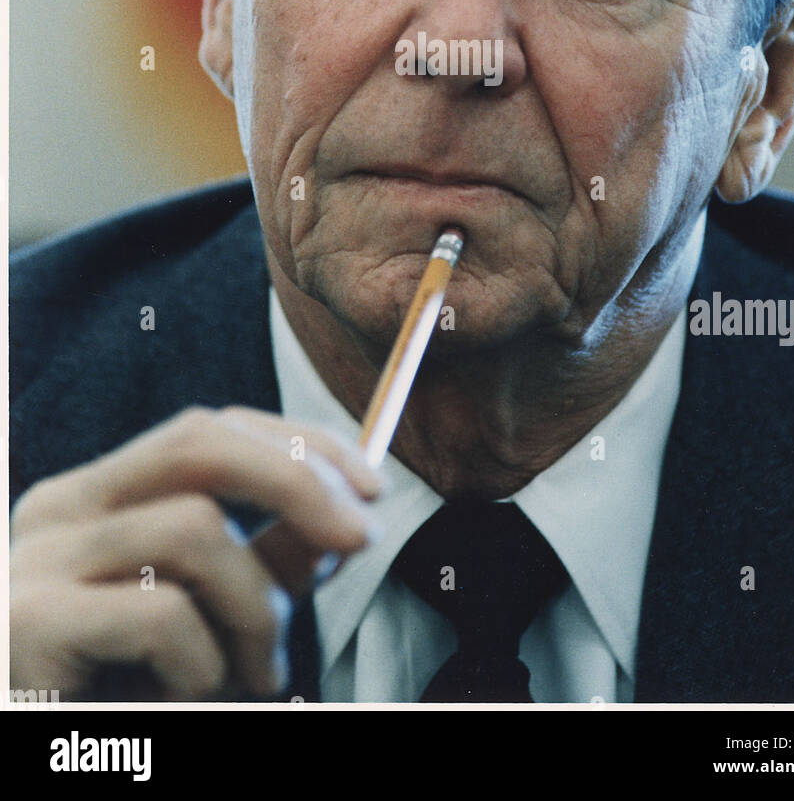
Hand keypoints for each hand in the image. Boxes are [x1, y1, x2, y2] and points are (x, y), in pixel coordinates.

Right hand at [10, 405, 382, 700]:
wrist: (54, 751)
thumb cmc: (123, 698)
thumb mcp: (210, 622)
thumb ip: (264, 565)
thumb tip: (340, 520)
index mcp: (95, 498)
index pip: (209, 430)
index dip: (299, 443)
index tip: (372, 486)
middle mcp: (58, 510)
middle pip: (198, 440)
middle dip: (299, 478)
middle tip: (362, 536)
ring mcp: (35, 561)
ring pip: (194, 527)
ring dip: (256, 609)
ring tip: (257, 677)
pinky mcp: (29, 623)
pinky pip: (161, 614)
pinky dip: (201, 665)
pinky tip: (176, 702)